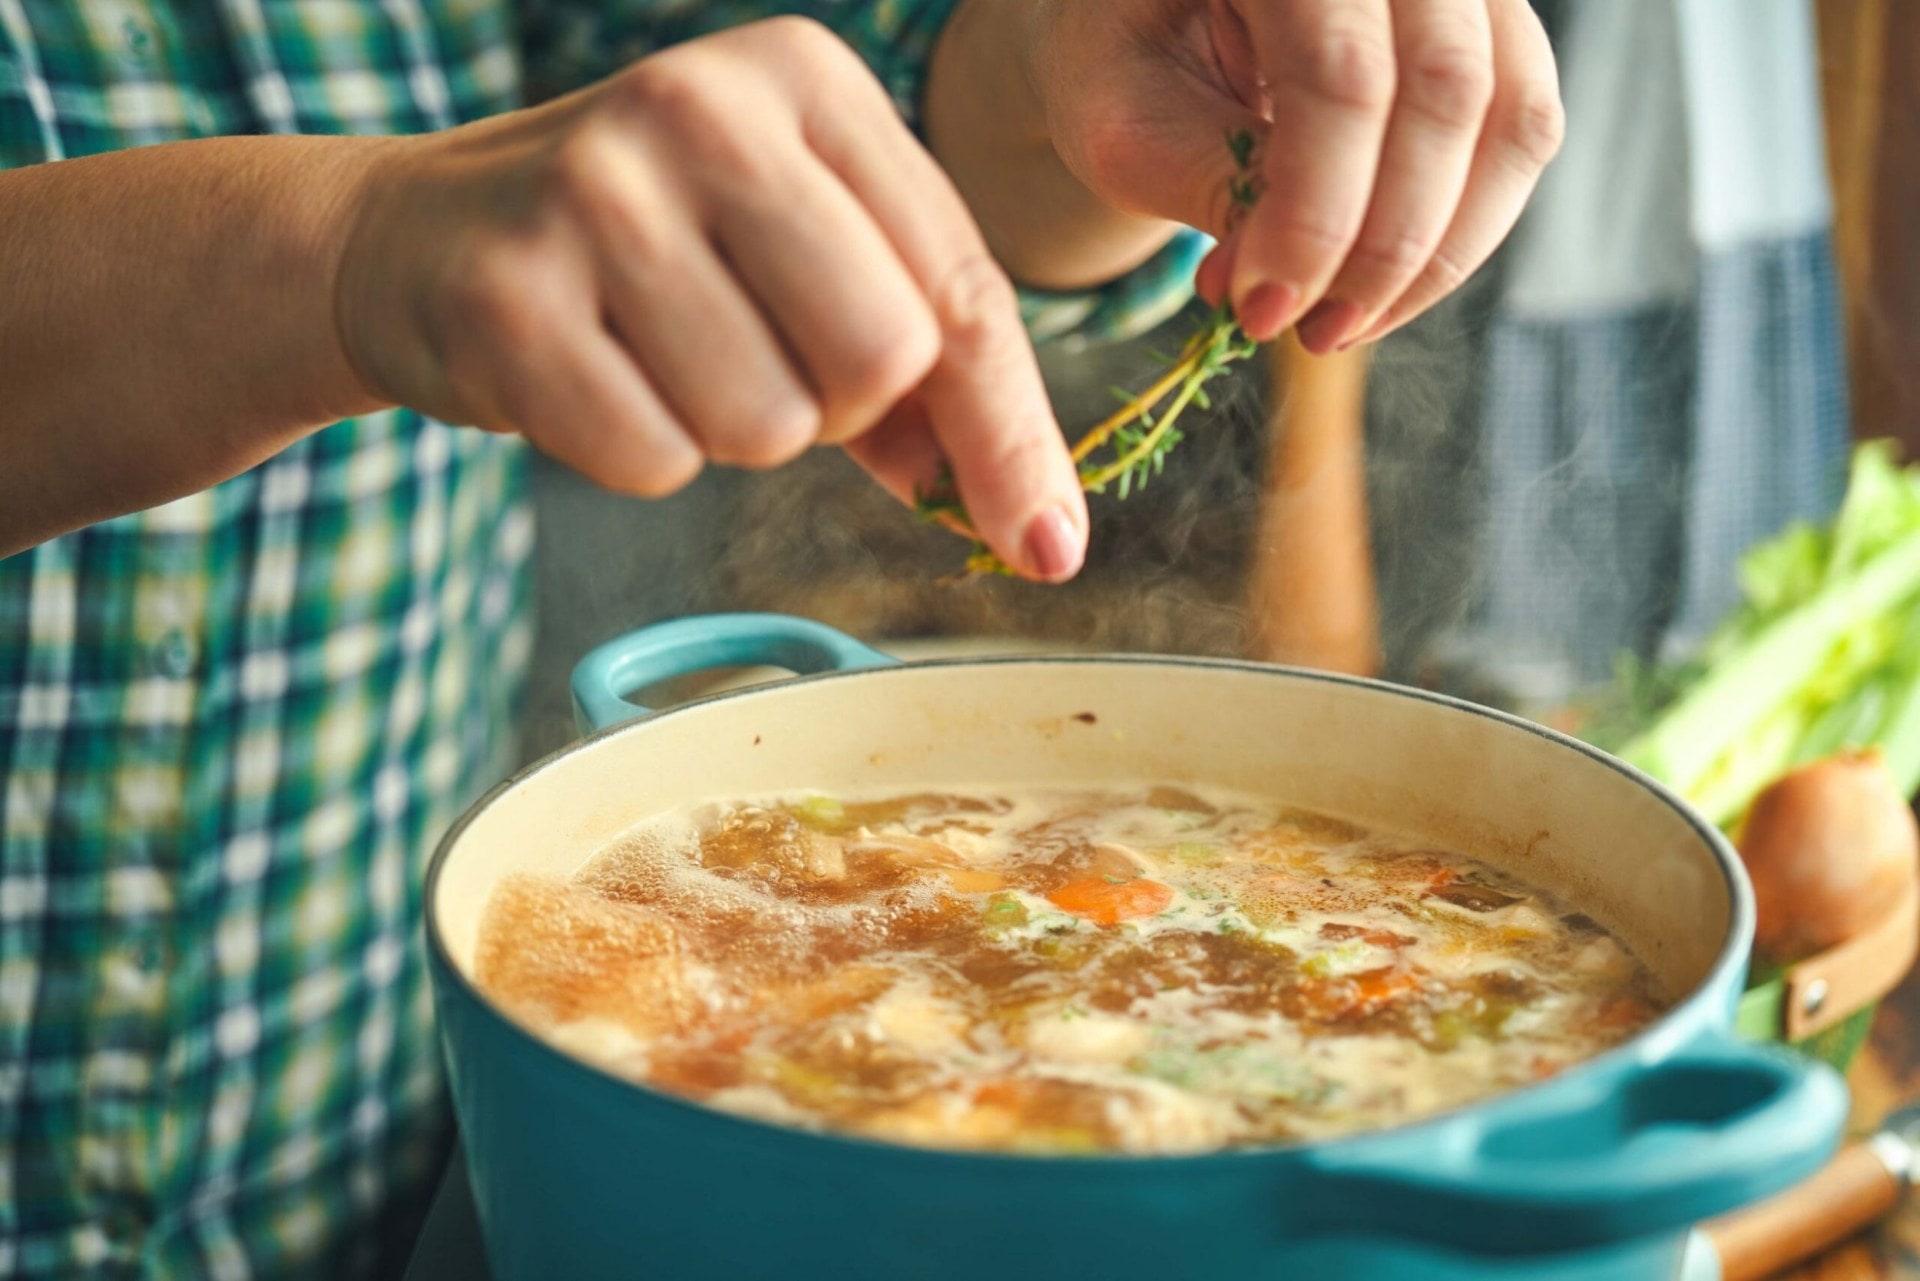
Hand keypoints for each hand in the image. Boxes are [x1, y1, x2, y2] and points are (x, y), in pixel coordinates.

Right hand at [335, 17, 1088, 580]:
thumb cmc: (652, 257)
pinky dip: (640, 454)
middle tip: (759, 366)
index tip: (1046, 544)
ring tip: (659, 357)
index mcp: (805, 78)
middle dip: (838, 412)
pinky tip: (591, 377)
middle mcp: (703, 106)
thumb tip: (1032, 524)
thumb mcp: (799, 260)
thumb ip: (925, 372)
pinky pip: (655, 461)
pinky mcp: (506, 292)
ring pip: (769, 427)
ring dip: (731, 434)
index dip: (1010, 433)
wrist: (417, 237)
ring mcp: (594, 191)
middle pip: (881, 359)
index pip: (961, 287)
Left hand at [1024, 0, 1563, 349]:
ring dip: (1435, 253)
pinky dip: (1461, 230)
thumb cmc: (1132, 56)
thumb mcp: (1127, 121)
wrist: (1165, 17)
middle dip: (1381, 247)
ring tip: (1339, 324)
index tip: (1261, 310)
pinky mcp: (1498, 24)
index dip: (1313, 215)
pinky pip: (1523, 134)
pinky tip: (1375, 285)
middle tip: (1306, 333)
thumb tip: (1286, 291)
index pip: (1339, 75)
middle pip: (1443, 92)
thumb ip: (1209, 186)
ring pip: (1511, 118)